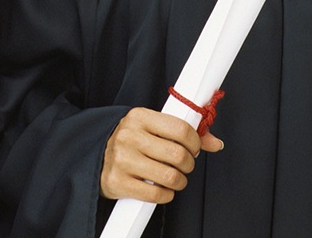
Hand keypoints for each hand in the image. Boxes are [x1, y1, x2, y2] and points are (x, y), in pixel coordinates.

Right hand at [100, 107, 222, 202]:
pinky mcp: (117, 182)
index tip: (194, 148)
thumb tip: (217, 143)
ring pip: (169, 176)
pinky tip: (164, 189)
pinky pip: (155, 194)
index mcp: (140, 117)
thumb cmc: (131, 141)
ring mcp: (122, 159)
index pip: (180, 128)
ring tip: (176, 178)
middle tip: (185, 165)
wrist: (95, 156)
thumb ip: (184, 133)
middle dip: (189, 163)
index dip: (195, 141)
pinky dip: (166, 195)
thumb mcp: (152, 128)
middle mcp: (129, 136)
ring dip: (180, 181)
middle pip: (177, 154)